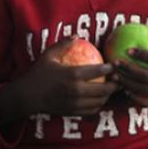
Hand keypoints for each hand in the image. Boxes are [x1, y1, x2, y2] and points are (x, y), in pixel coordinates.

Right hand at [0, 37, 117, 123]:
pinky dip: (98, 105)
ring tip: (112, 89)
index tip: (116, 64)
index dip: (110, 68)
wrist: (28, 96)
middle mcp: (75, 91)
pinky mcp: (72, 112)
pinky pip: (91, 110)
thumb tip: (76, 36)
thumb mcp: (48, 55)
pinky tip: (100, 99)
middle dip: (115, 85)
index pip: (96, 71)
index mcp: (71, 75)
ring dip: (108, 96)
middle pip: (102, 89)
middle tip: (119, 78)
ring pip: (99, 102)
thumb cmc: (38, 73)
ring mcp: (75, 103)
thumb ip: (63, 44)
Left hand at [111, 29, 147, 107]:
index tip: (128, 50)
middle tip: (116, 62)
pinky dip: (132, 96)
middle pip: (145, 76)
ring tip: (114, 75)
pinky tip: (122, 87)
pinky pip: (143, 101)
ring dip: (126, 83)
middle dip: (129, 69)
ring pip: (142, 89)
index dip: (141, 54)